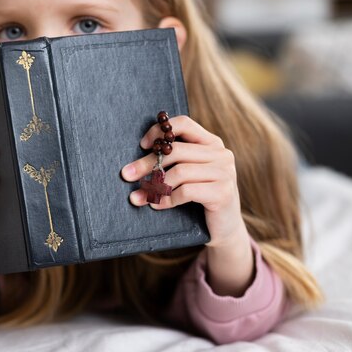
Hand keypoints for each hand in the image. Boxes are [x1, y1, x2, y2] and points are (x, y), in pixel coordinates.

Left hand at [121, 115, 253, 295]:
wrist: (225, 228)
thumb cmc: (200, 197)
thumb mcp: (190, 174)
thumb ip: (174, 161)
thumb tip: (136, 162)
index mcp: (211, 143)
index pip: (184, 124)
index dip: (160, 132)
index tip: (142, 145)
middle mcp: (221, 154)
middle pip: (176, 151)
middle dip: (147, 163)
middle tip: (127, 175)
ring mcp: (224, 173)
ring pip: (180, 172)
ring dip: (154, 186)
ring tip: (139, 196)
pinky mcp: (223, 193)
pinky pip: (186, 191)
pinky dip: (167, 199)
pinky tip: (157, 205)